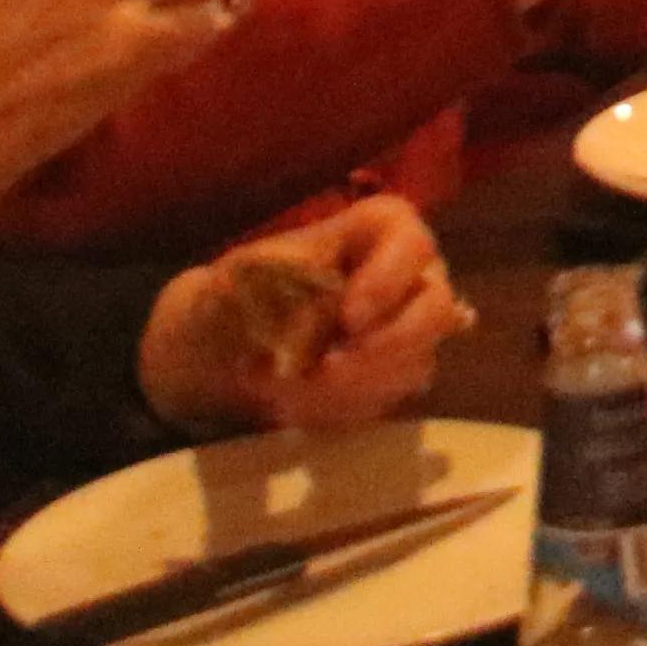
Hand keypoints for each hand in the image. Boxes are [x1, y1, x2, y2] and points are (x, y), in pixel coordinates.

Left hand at [138, 195, 464, 430]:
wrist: (210, 357)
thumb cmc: (229, 299)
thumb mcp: (244, 279)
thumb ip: (290, 285)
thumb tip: (330, 315)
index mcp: (370, 235)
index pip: (411, 239)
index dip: (392, 278)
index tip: (348, 317)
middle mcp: (403, 281)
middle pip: (436, 308)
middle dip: (384, 348)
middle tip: (327, 369)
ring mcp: (403, 334)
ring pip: (416, 364)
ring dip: (350, 387)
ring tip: (283, 394)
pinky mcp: (388, 381)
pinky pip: (387, 402)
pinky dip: (339, 411)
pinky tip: (294, 408)